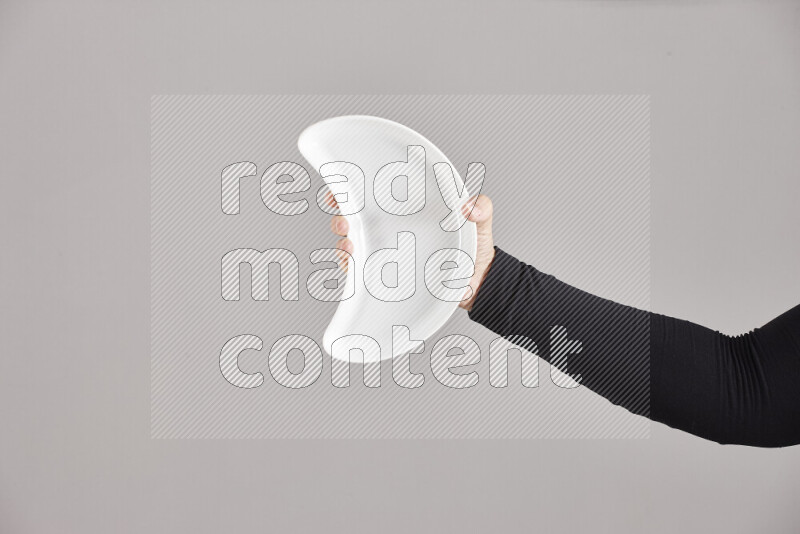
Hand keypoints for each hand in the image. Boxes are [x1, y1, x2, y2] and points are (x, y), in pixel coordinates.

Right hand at [327, 193, 495, 310]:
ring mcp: (386, 253)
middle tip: (345, 222)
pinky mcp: (386, 276)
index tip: (341, 191)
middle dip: (341, 218)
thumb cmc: (474, 246)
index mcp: (406, 209)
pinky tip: (355, 266)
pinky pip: (361, 272)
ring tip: (351, 247)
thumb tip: (470, 207)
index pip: (371, 195)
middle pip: (353, 219)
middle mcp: (390, 229)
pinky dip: (352, 269)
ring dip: (345, 245)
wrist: (477, 282)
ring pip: (352, 245)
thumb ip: (481, 208)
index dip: (350, 190)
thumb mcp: (480, 222)